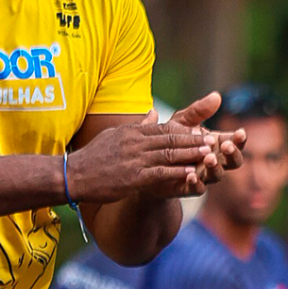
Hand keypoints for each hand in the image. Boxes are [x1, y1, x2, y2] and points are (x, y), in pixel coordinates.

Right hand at [65, 110, 218, 202]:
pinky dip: (177, 172)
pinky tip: (192, 174)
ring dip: (191, 154)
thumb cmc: (95, 156)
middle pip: (170, 139)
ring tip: (210, 154)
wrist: (73, 175)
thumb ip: (137, 126)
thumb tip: (155, 112)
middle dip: (194, 140)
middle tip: (214, 141)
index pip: (164, 128)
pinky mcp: (133, 177)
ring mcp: (135, 159)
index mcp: (132, 132)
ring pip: (169, 154)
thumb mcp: (115, 135)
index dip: (185, 131)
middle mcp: (135, 143)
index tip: (202, 131)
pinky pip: (160, 173)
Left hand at [169, 91, 245, 185]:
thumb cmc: (169, 140)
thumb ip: (198, 111)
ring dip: (215, 167)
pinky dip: (196, 183)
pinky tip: (191, 176)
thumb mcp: (182, 122)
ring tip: (209, 158)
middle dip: (233, 154)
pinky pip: (197, 189)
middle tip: (227, 146)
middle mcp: (214, 162)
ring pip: (217, 175)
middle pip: (233, 162)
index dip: (239, 139)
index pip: (234, 142)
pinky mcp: (188, 188)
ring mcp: (203, 176)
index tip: (240, 132)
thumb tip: (217, 95)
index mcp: (215, 145)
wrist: (147, 162)